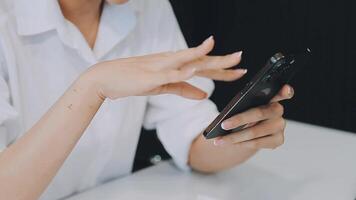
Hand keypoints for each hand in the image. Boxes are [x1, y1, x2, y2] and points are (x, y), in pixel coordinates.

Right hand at [81, 36, 245, 99]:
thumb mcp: (163, 86)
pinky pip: (170, 73)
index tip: (239, 70)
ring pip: (190, 61)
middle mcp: (171, 62)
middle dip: (223, 61)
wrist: (107, 78)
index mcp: (175, 65)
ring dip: (210, 59)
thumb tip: (204, 95)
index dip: (221, 68)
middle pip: (202, 61)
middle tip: (242, 59)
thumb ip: (184, 89)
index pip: (203, 66)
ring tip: (229, 58)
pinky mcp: (151, 76)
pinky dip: (184, 71)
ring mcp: (162, 67)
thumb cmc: (134, 80)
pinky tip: (196, 69)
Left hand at [213, 85, 293, 148]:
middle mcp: (278, 110)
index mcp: (271, 97)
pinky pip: (256, 143)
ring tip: (219, 140)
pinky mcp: (278, 140)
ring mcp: (280, 126)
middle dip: (239, 120)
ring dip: (234, 137)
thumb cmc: (244, 113)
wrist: (248, 131)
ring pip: (255, 132)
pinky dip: (241, 144)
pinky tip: (230, 143)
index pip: (282, 92)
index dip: (286, 91)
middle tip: (223, 125)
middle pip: (259, 113)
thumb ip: (241, 106)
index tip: (285, 88)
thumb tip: (226, 116)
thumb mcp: (242, 106)